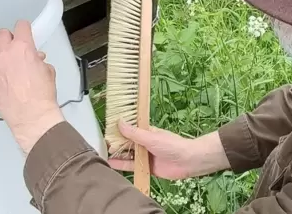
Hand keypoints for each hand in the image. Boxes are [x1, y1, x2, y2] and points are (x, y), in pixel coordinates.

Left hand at [0, 20, 64, 153]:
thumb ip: (39, 61)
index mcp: (23, 47)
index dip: (24, 29)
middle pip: (2, 33)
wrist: (31, 115)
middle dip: (9, 38)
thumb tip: (35, 58)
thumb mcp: (48, 71)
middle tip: (14, 48)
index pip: (20, 25)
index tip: (24, 33)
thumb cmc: (41, 96)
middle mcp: (5, 52)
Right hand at [108, 121, 229, 179]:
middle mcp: (144, 143)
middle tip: (103, 145)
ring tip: (104, 155)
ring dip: (118, 155)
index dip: (118, 131)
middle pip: (126, 143)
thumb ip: (134, 133)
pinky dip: (122, 165)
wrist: (188, 161)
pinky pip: (132, 166)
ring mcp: (145, 156)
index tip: (106, 132)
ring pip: (128, 155)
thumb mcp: (150, 137)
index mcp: (145, 132)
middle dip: (116, 144)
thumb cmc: (172, 145)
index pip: (128, 130)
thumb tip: (119, 122)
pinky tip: (112, 164)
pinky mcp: (147, 168)